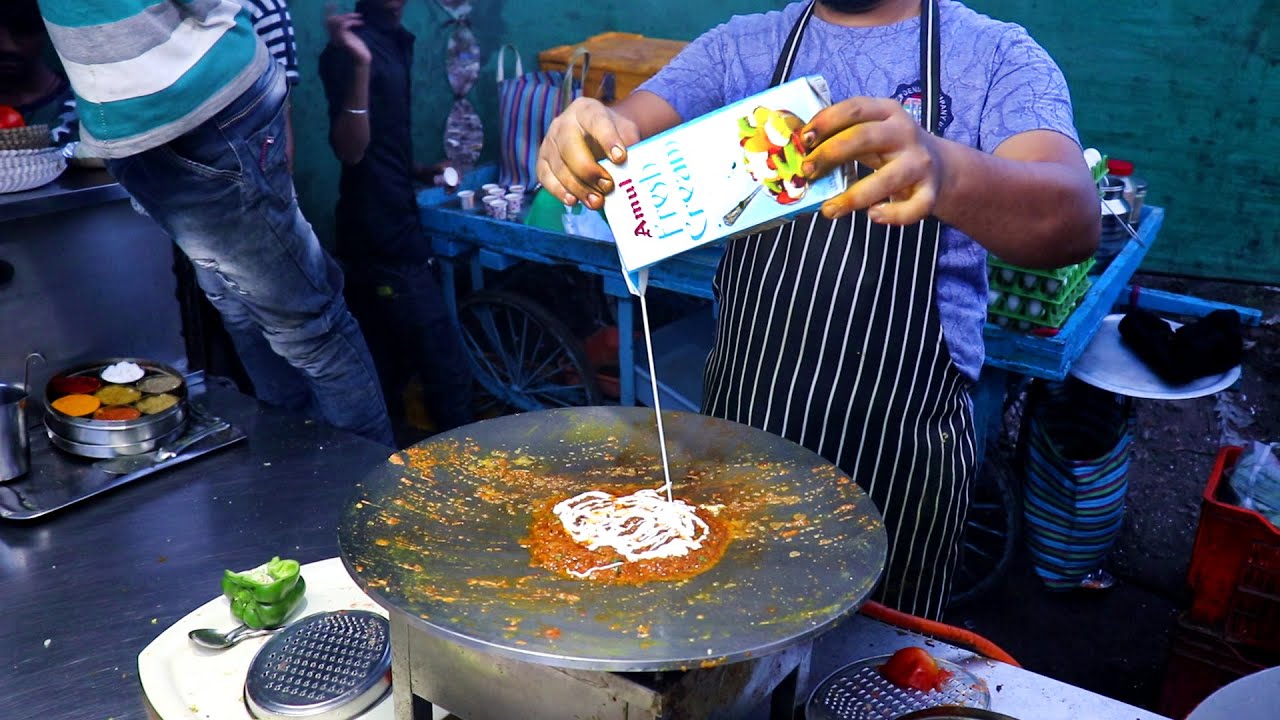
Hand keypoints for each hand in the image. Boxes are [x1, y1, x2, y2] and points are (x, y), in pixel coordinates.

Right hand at [325, 7, 369, 65]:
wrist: (362, 59)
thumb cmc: (358, 48)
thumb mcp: (351, 35)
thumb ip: (346, 28)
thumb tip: (346, 18)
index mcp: (334, 35)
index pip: (327, 21)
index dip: (328, 11)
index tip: (331, 2)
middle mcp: (333, 37)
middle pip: (330, 20)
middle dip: (339, 12)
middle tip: (351, 12)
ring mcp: (338, 39)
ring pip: (337, 22)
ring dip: (348, 16)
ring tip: (359, 17)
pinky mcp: (344, 41)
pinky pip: (343, 26)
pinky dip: (352, 21)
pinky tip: (361, 23)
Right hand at [536, 97, 641, 209]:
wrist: (597, 135)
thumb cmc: (613, 134)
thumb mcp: (626, 131)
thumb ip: (630, 145)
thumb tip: (632, 169)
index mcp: (586, 110)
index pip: (596, 122)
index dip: (608, 140)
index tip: (620, 158)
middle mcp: (563, 123)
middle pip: (570, 147)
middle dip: (589, 170)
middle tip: (608, 186)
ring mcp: (549, 142)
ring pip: (559, 166)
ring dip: (578, 187)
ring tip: (597, 201)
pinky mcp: (542, 161)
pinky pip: (546, 178)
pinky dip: (559, 191)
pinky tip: (573, 201)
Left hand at [800, 97, 943, 224]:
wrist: (940, 167)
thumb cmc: (890, 149)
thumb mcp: (871, 132)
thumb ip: (842, 136)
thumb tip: (797, 151)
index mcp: (887, 111)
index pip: (854, 108)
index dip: (826, 121)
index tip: (803, 139)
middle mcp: (905, 133)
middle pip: (864, 138)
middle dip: (830, 154)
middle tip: (806, 173)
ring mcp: (920, 163)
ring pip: (886, 179)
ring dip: (853, 197)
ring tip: (829, 210)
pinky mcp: (930, 191)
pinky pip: (912, 208)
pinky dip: (891, 215)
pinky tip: (872, 215)